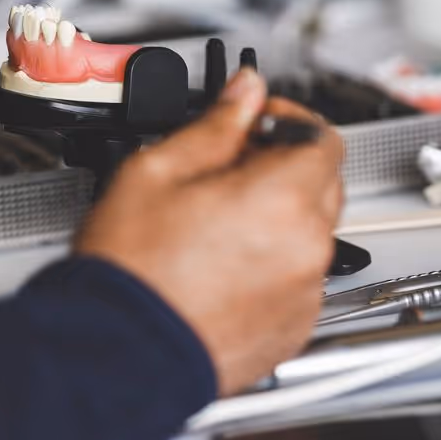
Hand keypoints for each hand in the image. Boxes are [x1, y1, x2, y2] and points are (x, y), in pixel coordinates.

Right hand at [75, 69, 343, 395]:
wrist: (118, 350)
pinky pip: (298, 274)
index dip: (288, 120)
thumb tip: (244, 90)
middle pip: (321, 180)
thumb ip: (216, 124)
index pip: (322, 138)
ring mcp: (304, 293)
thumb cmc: (132, 268)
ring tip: (215, 218)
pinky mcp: (293, 326)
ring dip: (276, 211)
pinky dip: (273, 257)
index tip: (257, 122)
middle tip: (228, 166)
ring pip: (308, 228)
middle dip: (282, 162)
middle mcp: (306, 247)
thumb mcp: (159, 170)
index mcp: (280, 199)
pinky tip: (222, 259)